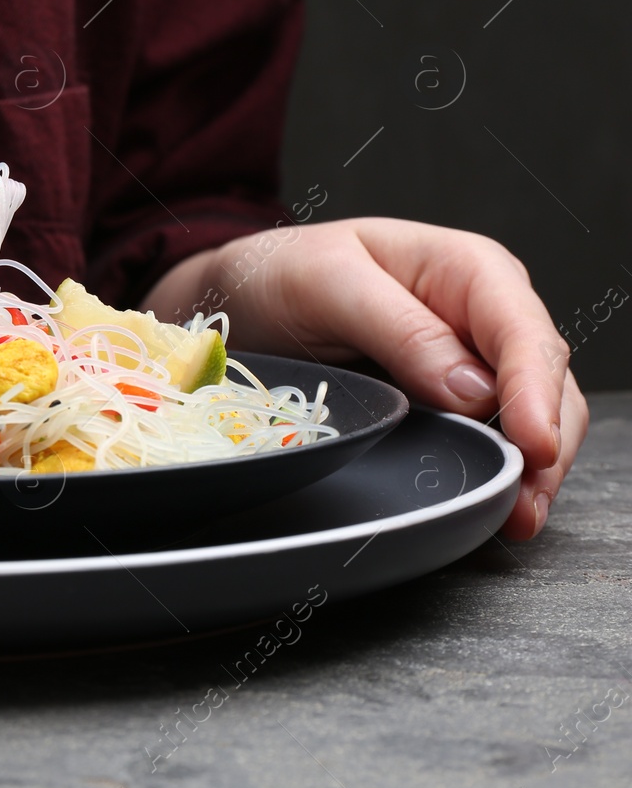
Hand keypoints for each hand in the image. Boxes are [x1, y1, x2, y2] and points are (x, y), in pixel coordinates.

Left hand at [144, 217, 585, 538]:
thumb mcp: (326, 283)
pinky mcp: (447, 402)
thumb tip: (472, 389)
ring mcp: (469, 362)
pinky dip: (498, 471)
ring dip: (531, 470)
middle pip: (543, 384)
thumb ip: (400, 328)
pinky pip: (491, 438)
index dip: (535, 393)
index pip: (522, 333)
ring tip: (517, 517)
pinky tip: (493, 503)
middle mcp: (482, 316)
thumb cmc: (281, 273)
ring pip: (531, 418)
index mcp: (467, 269)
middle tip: (524, 506)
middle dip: (545, 445)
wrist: (241, 295)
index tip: (534, 445)